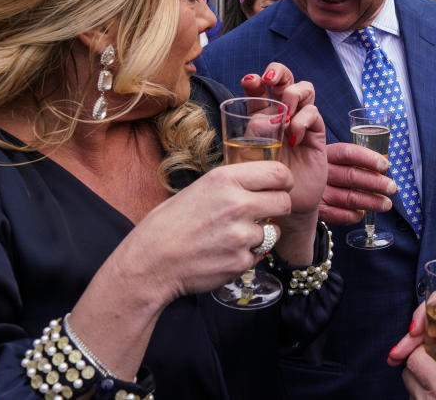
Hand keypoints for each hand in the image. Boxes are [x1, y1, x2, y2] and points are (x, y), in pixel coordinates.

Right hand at [111, 161, 293, 305]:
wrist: (150, 262)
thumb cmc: (171, 223)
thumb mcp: (201, 188)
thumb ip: (234, 184)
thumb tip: (265, 183)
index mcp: (225, 179)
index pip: (278, 173)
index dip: (284, 181)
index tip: (281, 187)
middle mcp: (237, 204)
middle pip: (285, 202)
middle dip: (278, 208)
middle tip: (263, 214)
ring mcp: (241, 235)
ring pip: (273, 231)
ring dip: (261, 235)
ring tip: (232, 236)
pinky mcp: (240, 261)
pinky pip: (259, 255)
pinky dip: (246, 255)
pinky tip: (224, 253)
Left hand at [242, 63, 327, 262]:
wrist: (281, 203)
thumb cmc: (259, 180)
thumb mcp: (246, 155)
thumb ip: (248, 134)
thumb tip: (256, 119)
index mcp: (260, 114)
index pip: (260, 87)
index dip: (256, 79)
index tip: (250, 81)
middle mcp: (282, 113)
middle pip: (285, 79)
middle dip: (279, 72)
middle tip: (271, 78)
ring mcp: (301, 121)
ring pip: (305, 89)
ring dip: (294, 93)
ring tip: (285, 111)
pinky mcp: (316, 134)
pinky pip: (314, 113)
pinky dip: (303, 119)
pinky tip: (293, 135)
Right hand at [319, 142, 396, 224]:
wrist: (300, 190)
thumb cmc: (327, 172)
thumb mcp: (335, 160)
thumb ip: (356, 161)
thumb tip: (384, 166)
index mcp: (327, 154)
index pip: (348, 153)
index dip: (368, 159)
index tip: (385, 166)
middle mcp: (320, 172)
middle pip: (351, 176)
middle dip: (376, 183)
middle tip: (392, 187)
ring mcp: (317, 192)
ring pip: (349, 198)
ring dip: (371, 202)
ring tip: (386, 204)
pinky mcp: (318, 210)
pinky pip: (340, 215)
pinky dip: (354, 216)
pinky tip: (362, 214)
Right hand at [388, 302, 435, 398]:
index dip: (424, 312)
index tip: (414, 332)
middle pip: (427, 315)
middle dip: (409, 333)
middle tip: (398, 353)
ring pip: (423, 330)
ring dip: (407, 343)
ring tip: (394, 359)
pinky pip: (425, 343)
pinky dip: (412, 352)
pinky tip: (402, 361)